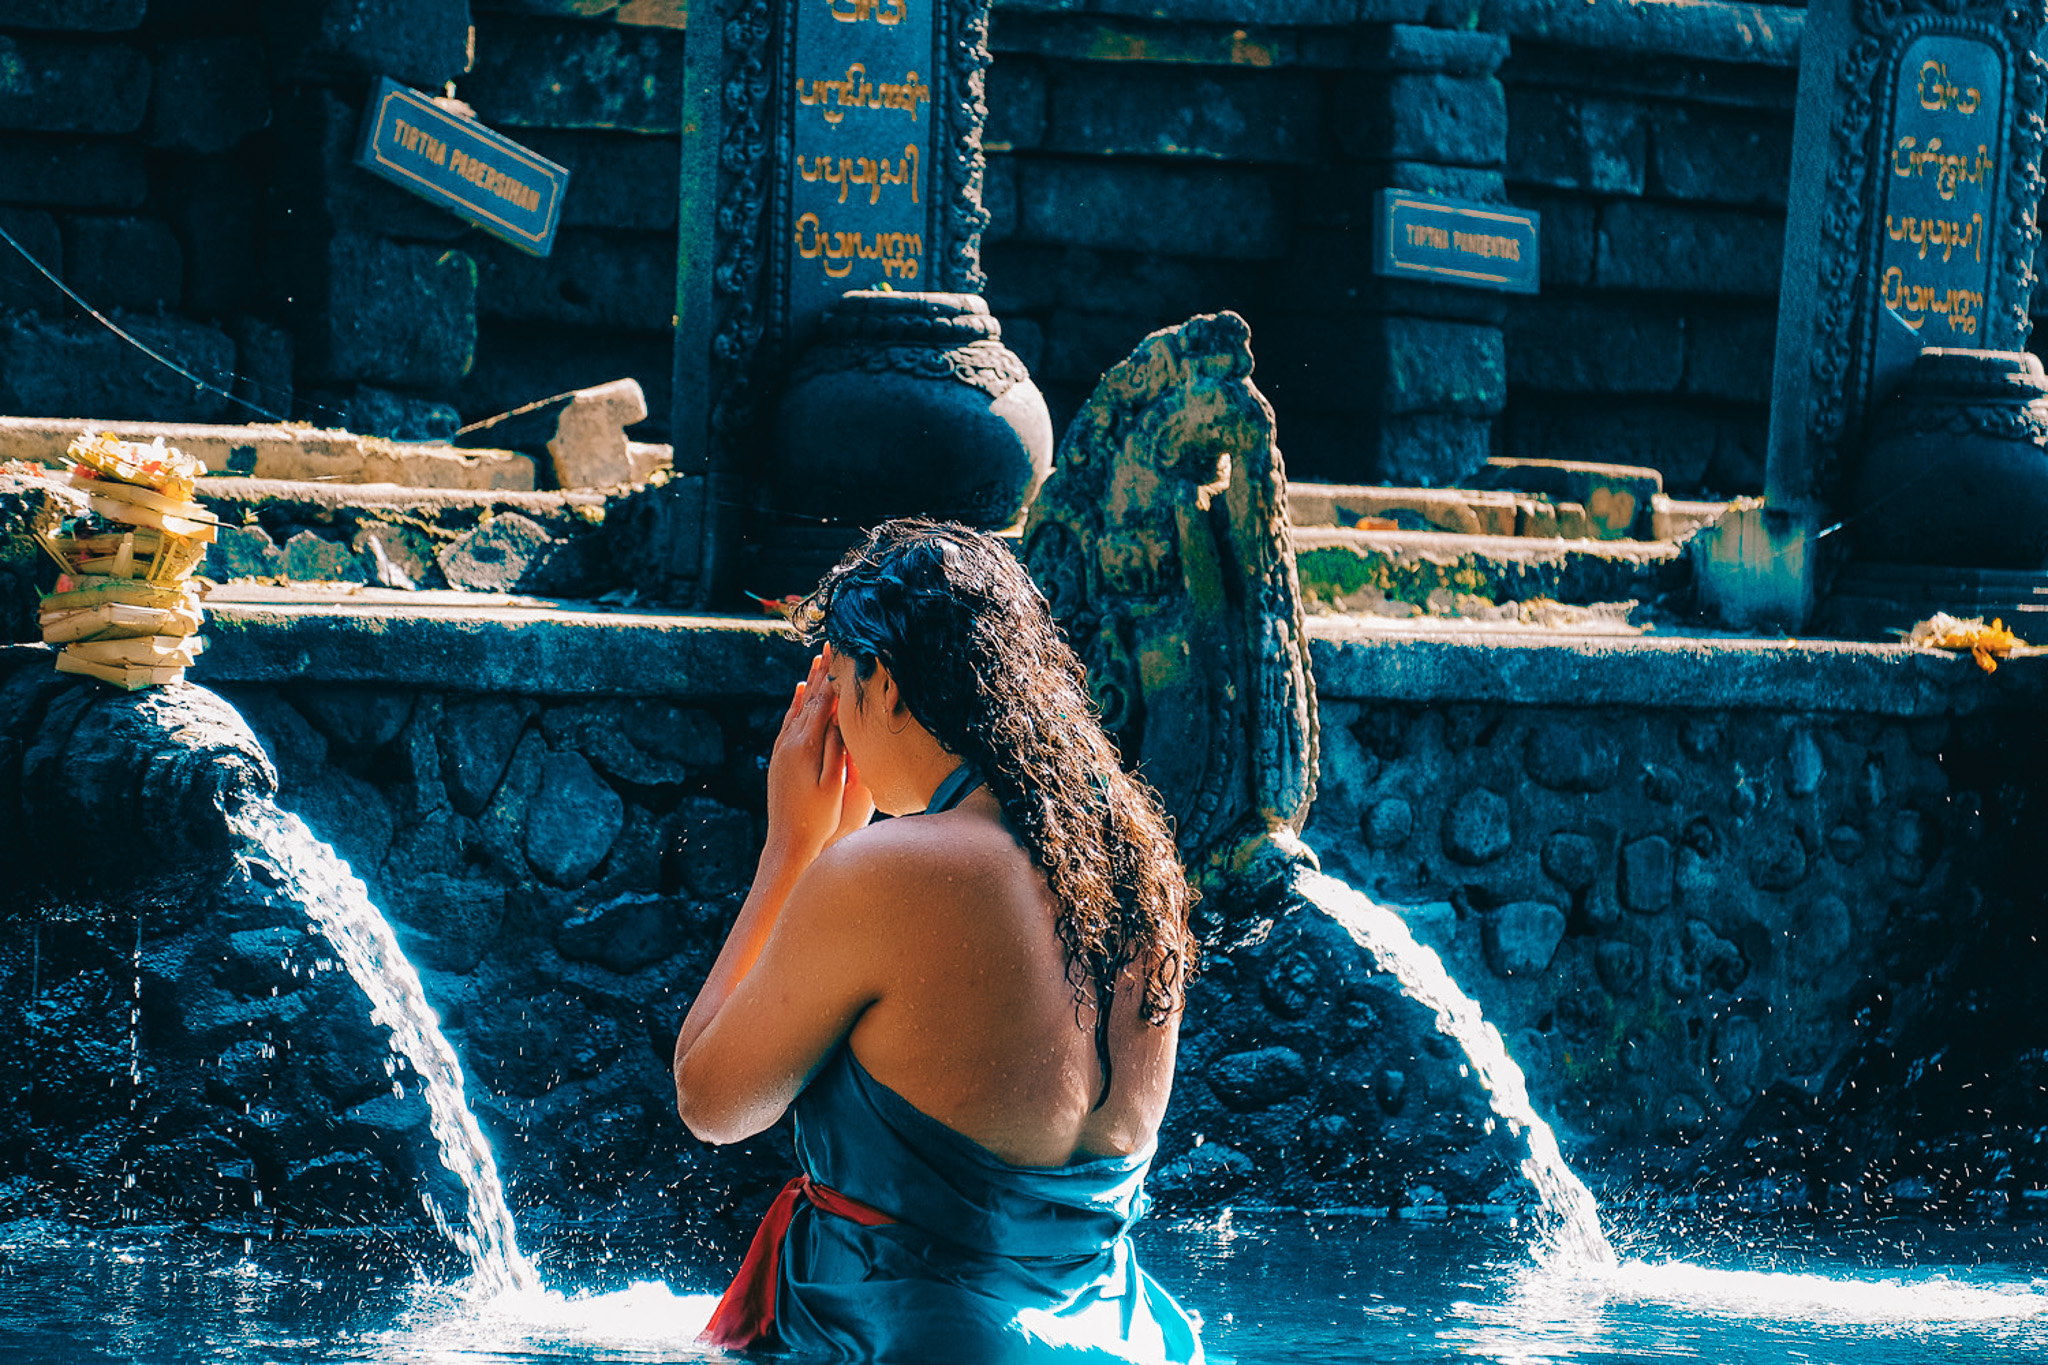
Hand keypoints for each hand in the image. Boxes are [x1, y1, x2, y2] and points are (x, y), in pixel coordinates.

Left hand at [763, 653, 869, 870]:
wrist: (788, 842)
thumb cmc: (819, 818)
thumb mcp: (834, 784)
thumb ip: (837, 748)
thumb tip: (841, 717)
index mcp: (806, 746)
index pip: (823, 703)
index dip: (833, 677)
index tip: (840, 653)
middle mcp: (790, 743)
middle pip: (809, 700)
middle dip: (821, 673)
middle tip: (828, 647)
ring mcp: (782, 750)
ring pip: (797, 709)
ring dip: (809, 684)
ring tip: (816, 663)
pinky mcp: (779, 759)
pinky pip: (789, 722)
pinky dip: (797, 704)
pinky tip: (800, 695)